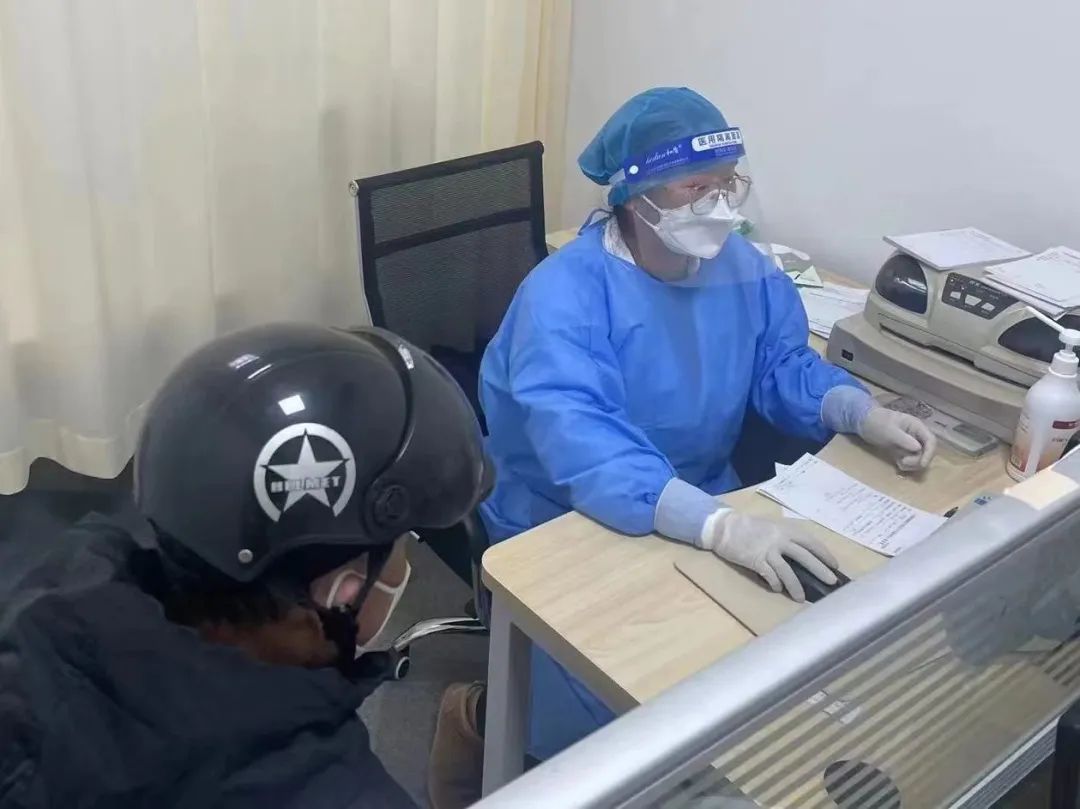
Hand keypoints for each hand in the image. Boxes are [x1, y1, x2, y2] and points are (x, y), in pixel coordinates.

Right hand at [701, 511, 837, 602]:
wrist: (724, 528)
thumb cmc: (748, 527)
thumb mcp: (772, 527)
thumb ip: (786, 537)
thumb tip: (801, 553)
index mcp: (786, 530)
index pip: (811, 542)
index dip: (824, 554)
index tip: (834, 565)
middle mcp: (780, 540)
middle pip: (805, 557)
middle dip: (820, 570)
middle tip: (831, 582)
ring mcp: (768, 551)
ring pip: (787, 571)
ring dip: (796, 586)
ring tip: (800, 598)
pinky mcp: (756, 561)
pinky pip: (770, 576)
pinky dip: (775, 584)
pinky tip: (777, 589)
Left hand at [857, 407, 936, 470]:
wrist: (863, 422)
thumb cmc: (877, 422)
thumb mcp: (889, 430)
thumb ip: (903, 439)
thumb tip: (918, 448)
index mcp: (917, 426)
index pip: (931, 441)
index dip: (929, 453)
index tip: (922, 464)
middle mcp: (917, 435)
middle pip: (927, 452)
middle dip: (918, 460)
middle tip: (904, 462)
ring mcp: (910, 444)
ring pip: (920, 458)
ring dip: (912, 464)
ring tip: (899, 463)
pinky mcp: (903, 451)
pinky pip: (910, 461)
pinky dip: (906, 465)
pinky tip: (897, 463)